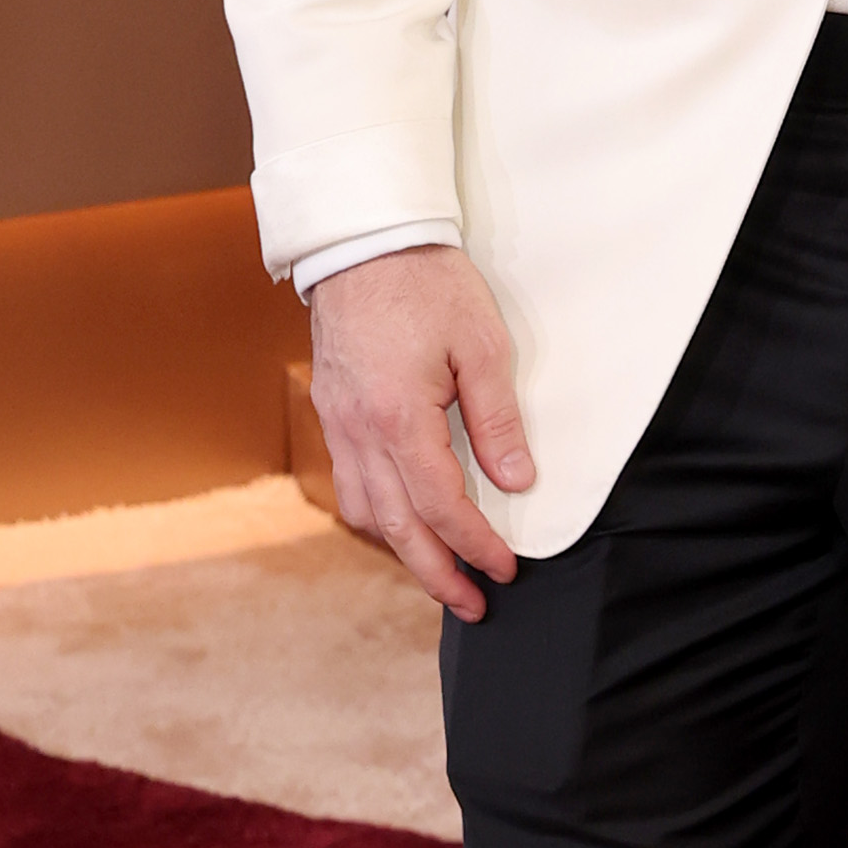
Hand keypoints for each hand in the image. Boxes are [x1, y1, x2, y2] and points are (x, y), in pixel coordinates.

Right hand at [307, 248, 536, 618]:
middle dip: (437, 574)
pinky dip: (376, 514)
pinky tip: (402, 520)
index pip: (442, 506)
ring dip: (403, 549)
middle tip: (474, 606)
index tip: (506, 570)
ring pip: (364, 511)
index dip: (476, 546)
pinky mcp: (331, 411)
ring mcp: (337, 423)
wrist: (362, 241)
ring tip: (441, 571)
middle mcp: (359, 431)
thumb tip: (516, 483)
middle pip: (397, 527)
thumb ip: (497, 422)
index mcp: (399, 419)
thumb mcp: (482, 347)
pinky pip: (348, 482)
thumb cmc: (428, 285)